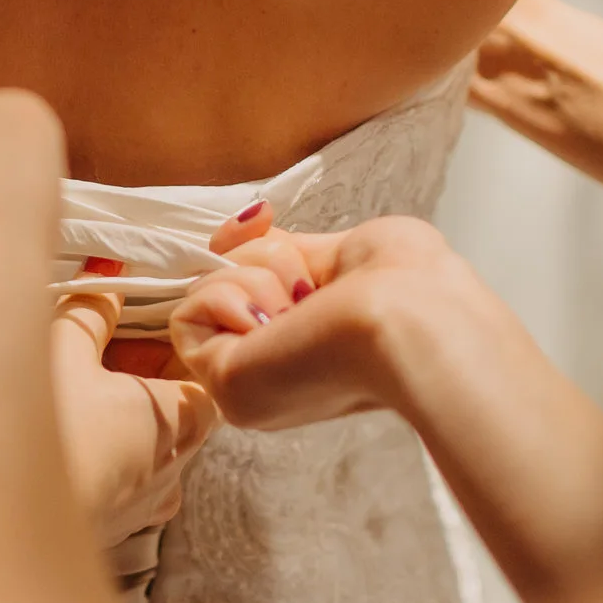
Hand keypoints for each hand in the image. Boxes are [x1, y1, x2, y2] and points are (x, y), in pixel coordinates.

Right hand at [51, 290, 217, 546]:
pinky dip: (101, 462)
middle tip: (101, 351)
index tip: (141, 328)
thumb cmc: (44, 428)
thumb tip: (108, 276)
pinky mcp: (106, 535)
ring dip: (122, 425)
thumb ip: (90, 309)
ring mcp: (141, 511)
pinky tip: (63, 446)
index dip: (175, 349)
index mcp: (180, 421)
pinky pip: (119, 489)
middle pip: (177, 416)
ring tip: (77, 396)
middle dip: (144, 381)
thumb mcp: (62, 348)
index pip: (205, 377)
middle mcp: (173, 472)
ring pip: (149, 456)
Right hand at [169, 216, 492, 431]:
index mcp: (312, 345)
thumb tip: (239, 232)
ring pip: (206, 294)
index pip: (250, 286)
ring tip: (300, 305)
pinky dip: (225, 298)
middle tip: (308, 285)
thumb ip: (287, 251)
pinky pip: (188, 316)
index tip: (262, 218)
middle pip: (227, 280)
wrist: (414, 319)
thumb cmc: (408, 286)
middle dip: (262, 257)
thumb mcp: (344, 250)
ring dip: (254, 277)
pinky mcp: (223, 384)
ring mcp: (248, 381)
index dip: (248, 245)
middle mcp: (277, 370)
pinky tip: (271, 321)